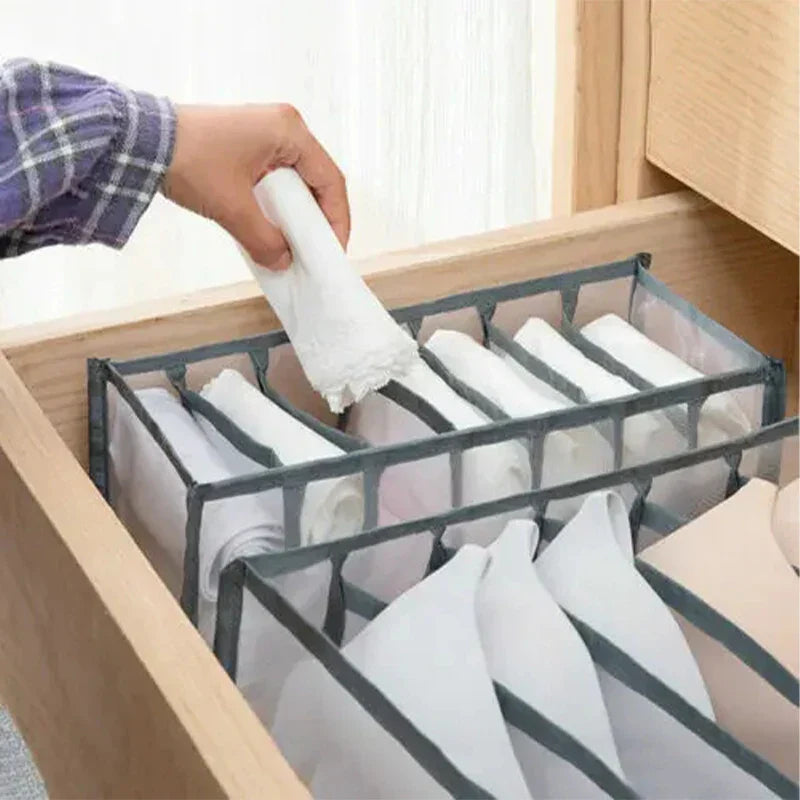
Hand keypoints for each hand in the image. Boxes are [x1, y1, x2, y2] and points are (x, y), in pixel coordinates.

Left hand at [161, 104, 349, 270]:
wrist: (139, 140)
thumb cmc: (188, 160)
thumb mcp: (232, 208)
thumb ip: (264, 240)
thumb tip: (284, 262)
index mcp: (289, 131)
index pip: (330, 181)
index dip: (337, 220)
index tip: (334, 251)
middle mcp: (283, 126)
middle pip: (316, 180)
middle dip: (317, 219)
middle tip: (316, 252)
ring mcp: (265, 132)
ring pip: (296, 181)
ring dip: (296, 214)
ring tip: (294, 245)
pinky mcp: (248, 143)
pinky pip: (276, 178)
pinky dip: (277, 205)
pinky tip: (271, 228)